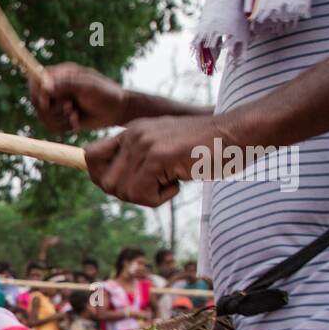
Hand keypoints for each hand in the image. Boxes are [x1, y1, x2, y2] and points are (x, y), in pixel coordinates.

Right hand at [31, 62, 126, 133]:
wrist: (116, 111)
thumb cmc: (105, 93)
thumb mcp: (87, 86)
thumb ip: (66, 84)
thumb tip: (45, 87)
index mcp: (60, 74)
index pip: (36, 79)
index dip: (37, 92)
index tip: (46, 102)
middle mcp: (55, 89)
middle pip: (36, 101)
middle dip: (52, 109)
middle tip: (70, 107)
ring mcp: (57, 104)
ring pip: (43, 117)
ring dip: (60, 120)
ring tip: (75, 116)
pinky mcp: (60, 118)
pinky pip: (51, 127)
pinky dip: (63, 128)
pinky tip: (76, 123)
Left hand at [83, 114, 241, 208]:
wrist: (239, 132)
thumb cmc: (207, 147)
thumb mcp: (165, 149)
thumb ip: (139, 161)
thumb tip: (113, 185)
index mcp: (131, 131)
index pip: (89, 157)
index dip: (101, 178)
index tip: (127, 185)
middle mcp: (132, 134)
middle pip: (105, 182)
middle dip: (130, 194)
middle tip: (158, 186)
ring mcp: (144, 143)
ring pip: (123, 192)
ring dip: (148, 197)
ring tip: (172, 180)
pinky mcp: (158, 156)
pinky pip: (143, 194)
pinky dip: (162, 198)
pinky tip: (180, 182)